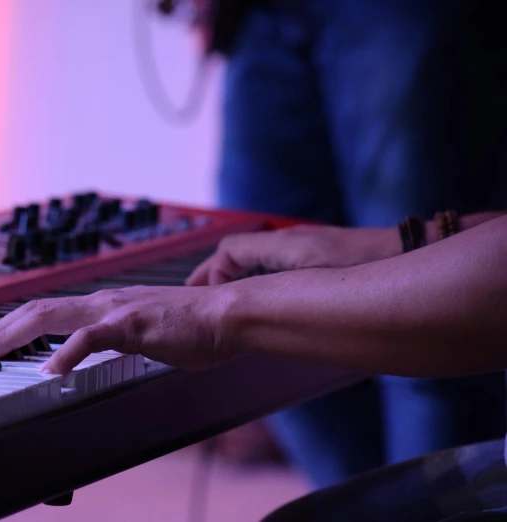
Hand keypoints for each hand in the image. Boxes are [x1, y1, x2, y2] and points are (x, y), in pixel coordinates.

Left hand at [0, 285, 232, 374]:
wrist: (225, 314)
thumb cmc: (194, 325)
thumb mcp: (147, 332)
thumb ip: (123, 338)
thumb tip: (109, 348)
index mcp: (107, 304)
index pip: (52, 309)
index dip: (18, 321)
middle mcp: (105, 301)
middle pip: (40, 308)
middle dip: (2, 326)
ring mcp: (116, 310)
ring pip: (54, 315)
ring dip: (17, 333)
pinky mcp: (131, 325)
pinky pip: (91, 338)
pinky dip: (66, 354)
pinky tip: (51, 370)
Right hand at [186, 224, 400, 285]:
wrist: (413, 250)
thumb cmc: (369, 266)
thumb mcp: (313, 275)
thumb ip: (269, 277)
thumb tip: (232, 289)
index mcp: (285, 244)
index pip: (230, 250)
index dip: (211, 274)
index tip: (207, 297)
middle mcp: (293, 241)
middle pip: (239, 252)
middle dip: (217, 274)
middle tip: (199, 295)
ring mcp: (309, 248)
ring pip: (258, 258)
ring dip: (238, 276)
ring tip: (227, 300)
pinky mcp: (325, 258)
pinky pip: (277, 265)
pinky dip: (261, 279)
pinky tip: (267, 298)